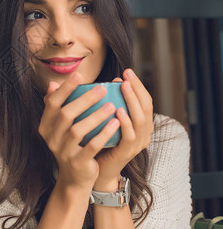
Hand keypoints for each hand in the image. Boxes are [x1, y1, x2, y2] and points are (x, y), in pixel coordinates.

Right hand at [38, 73, 120, 191]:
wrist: (75, 177)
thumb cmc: (71, 145)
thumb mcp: (61, 127)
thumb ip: (58, 107)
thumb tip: (53, 84)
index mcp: (46, 126)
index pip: (52, 103)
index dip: (65, 88)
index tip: (79, 74)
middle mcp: (51, 138)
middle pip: (65, 114)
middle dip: (84, 99)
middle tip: (102, 88)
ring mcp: (63, 152)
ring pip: (77, 130)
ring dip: (95, 116)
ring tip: (111, 105)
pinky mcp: (77, 162)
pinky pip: (91, 146)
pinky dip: (103, 134)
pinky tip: (115, 123)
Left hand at [94, 69, 153, 190]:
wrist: (95, 169)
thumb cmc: (98, 141)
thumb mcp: (103, 120)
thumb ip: (104, 105)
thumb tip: (95, 84)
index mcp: (140, 124)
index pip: (144, 100)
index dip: (137, 85)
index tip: (126, 72)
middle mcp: (143, 133)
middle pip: (146, 106)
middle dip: (137, 88)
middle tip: (126, 75)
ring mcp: (137, 143)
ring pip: (141, 119)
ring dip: (132, 101)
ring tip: (124, 86)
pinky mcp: (127, 152)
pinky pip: (129, 135)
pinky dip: (126, 122)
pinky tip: (118, 110)